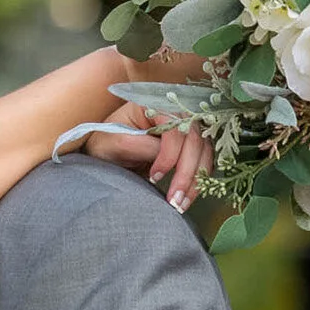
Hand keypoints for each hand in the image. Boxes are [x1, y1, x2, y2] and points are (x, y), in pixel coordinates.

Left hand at [80, 102, 208, 211]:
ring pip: (204, 152)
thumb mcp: (113, 143)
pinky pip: (204, 160)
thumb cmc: (105, 142)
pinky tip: (187, 198)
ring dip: (196, 180)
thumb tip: (163, 155)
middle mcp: (178, 111)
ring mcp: (188, 127)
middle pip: (195, 140)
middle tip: (174, 199)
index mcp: (156, 104)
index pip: (175, 127)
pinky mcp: (192, 144)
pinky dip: (198, 180)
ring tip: (181, 204)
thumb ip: (139, 145)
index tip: (155, 176)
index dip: (169, 154)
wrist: (106, 149)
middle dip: (187, 172)